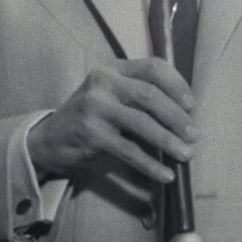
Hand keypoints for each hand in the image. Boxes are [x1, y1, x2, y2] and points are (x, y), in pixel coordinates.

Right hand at [26, 58, 196, 183]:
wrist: (49, 139)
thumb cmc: (90, 117)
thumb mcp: (111, 96)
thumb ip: (139, 95)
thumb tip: (185, 113)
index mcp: (113, 69)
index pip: (153, 67)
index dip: (177, 85)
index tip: (192, 105)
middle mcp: (103, 83)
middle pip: (150, 95)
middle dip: (177, 117)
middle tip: (193, 135)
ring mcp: (95, 107)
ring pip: (142, 123)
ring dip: (169, 141)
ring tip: (186, 155)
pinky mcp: (91, 134)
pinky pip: (129, 150)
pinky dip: (151, 164)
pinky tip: (165, 175)